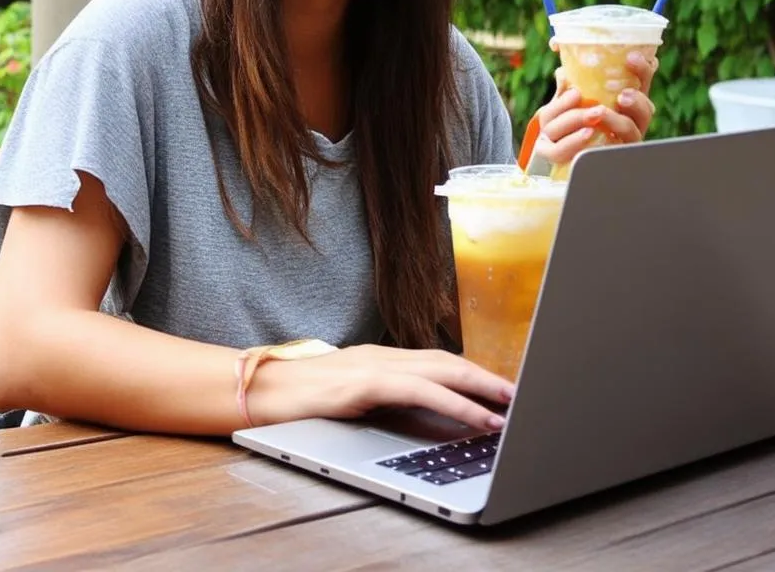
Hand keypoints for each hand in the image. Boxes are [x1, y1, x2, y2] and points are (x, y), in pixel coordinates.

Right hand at [248, 344, 513, 430]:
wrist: (255, 390)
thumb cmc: (297, 400)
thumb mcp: (346, 399)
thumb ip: (378, 399)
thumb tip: (413, 414)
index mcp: (377, 359)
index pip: (435, 361)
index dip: (471, 372)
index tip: (499, 386)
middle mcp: (380, 356)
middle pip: (446, 361)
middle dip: (486, 376)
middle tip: (519, 392)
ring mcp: (372, 366)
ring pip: (440, 370)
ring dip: (481, 386)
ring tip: (510, 404)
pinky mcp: (363, 383)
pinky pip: (420, 391)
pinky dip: (456, 402)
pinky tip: (478, 416)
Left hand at [534, 48, 657, 167]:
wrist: (560, 152)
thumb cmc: (570, 118)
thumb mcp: (567, 97)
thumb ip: (568, 79)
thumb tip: (558, 49)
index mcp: (626, 98)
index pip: (642, 81)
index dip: (645, 69)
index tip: (633, 57)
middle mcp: (631, 119)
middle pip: (646, 108)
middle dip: (638, 98)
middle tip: (624, 93)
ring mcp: (625, 140)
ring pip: (631, 130)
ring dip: (616, 120)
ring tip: (600, 112)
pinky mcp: (612, 156)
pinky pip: (613, 151)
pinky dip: (602, 142)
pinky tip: (590, 136)